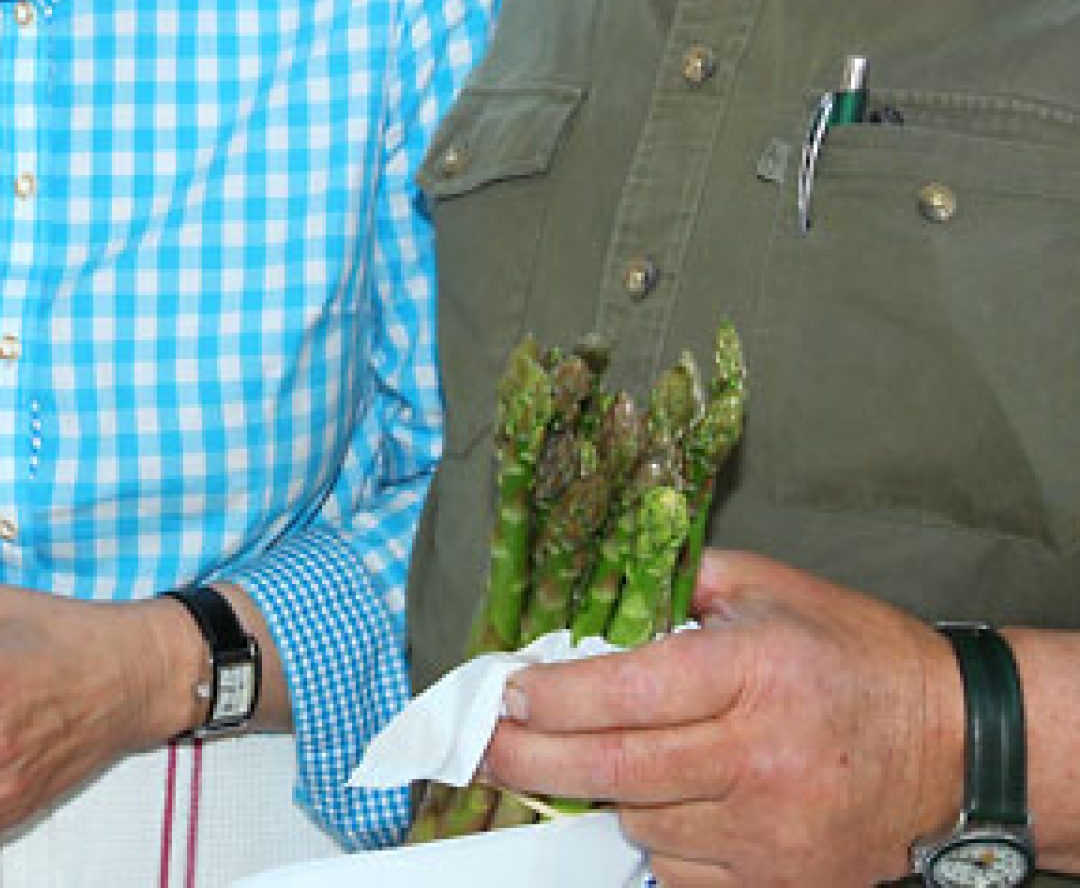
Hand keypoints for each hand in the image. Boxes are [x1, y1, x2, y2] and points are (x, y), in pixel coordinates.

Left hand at [481, 549, 959, 886]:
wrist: (957, 746)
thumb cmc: (854, 654)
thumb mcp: (768, 587)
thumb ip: (679, 582)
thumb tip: (596, 593)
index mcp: (751, 671)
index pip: (625, 691)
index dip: (552, 695)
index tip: (504, 691)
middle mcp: (757, 756)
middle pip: (614, 768)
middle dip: (529, 760)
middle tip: (482, 747)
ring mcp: (771, 831)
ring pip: (642, 824)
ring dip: (602, 795)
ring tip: (585, 762)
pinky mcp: (784, 883)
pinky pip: (683, 874)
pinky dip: (656, 841)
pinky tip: (655, 805)